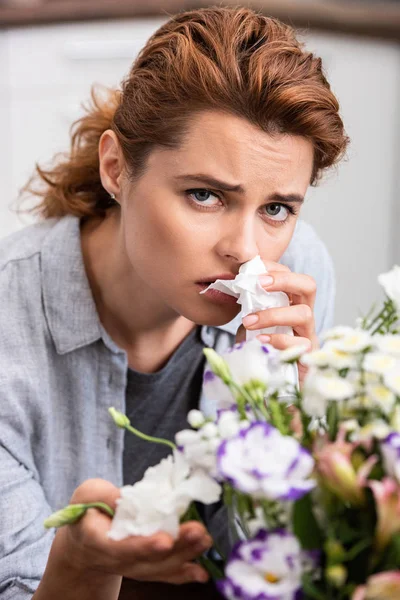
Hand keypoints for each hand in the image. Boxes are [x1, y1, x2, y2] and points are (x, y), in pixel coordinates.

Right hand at [51, 479, 211, 585]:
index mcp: (98, 540)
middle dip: (175, 547)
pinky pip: (165, 574)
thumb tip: (128, 497)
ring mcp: (133, 567)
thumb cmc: (89, 511)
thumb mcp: (87, 494)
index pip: (120, 547)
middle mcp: (116, 560)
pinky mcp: (147, 568)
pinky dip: (184, 573)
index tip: (164, 541)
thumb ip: (103, 494)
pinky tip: (202, 571)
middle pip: (147, 559)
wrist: (85, 543)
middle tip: (198, 532)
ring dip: (185, 555)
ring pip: (160, 567)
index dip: (142, 546)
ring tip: (205, 540)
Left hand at [236, 262, 318, 384]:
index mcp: (292, 303)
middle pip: (309, 285)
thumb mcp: (251, 325)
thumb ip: (246, 308)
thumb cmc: (261, 350)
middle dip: (284, 280)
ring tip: (249, 321)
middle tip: (259, 282)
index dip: (275, 268)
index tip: (251, 267)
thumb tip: (227, 288)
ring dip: (274, 314)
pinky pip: (299, 343)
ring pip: (305, 313)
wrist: (271, 384)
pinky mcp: (308, 357)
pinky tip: (260, 340)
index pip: (291, 275)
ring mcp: (309, 335)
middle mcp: (304, 316)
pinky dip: (278, 339)